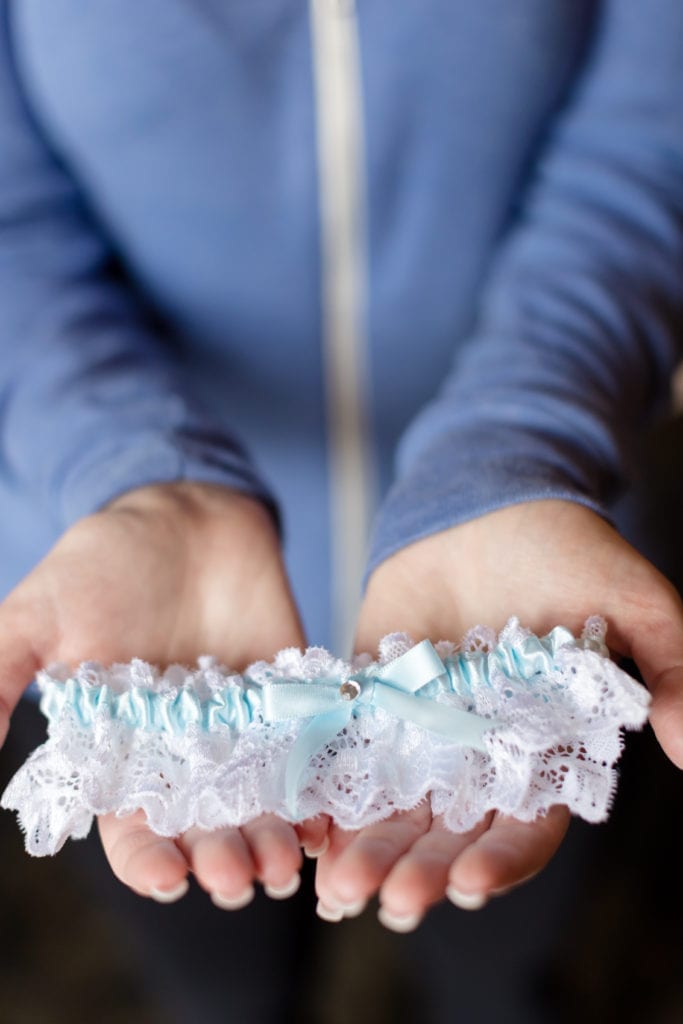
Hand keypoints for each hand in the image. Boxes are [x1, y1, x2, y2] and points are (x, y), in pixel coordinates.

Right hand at [0, 482, 326, 905]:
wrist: (184, 513)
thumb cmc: (103, 562)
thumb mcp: (38, 614)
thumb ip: (0, 676)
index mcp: (120, 753)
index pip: (130, 829)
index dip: (146, 859)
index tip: (168, 877)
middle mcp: (183, 756)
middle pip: (204, 830)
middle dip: (221, 859)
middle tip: (241, 879)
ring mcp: (242, 732)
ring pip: (260, 807)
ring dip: (274, 840)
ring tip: (289, 860)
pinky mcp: (288, 701)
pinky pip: (308, 755)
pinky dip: (320, 790)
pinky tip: (331, 818)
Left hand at [315, 500, 682, 928]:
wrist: (488, 500)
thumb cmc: (568, 547)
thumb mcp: (631, 598)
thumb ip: (668, 664)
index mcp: (544, 746)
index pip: (528, 823)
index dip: (502, 859)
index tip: (468, 885)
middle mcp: (480, 750)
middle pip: (453, 831)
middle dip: (424, 870)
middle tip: (392, 903)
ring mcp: (423, 726)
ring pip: (396, 806)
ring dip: (370, 850)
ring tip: (339, 888)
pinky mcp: (373, 693)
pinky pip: (348, 750)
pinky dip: (327, 791)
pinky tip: (307, 825)